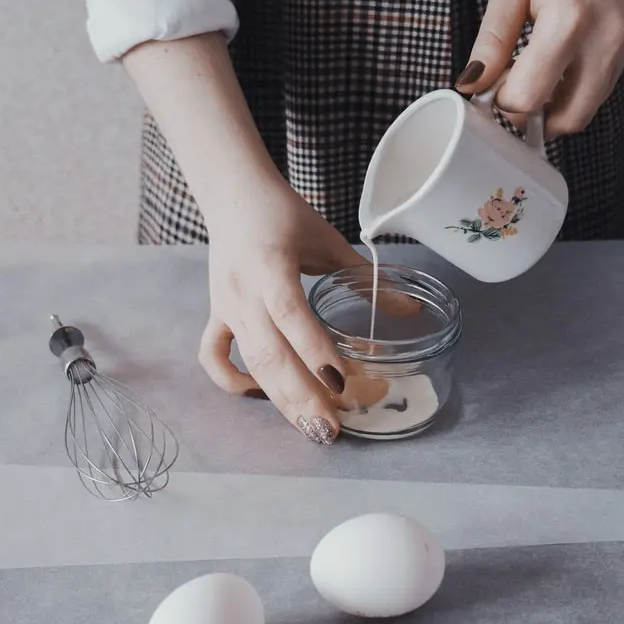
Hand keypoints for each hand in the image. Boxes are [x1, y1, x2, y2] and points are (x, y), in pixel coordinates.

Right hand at [199, 178, 364, 444]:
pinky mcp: (216, 313)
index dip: (315, 350)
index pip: (291, 314)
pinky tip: (260, 396)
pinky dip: (232, 380)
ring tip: (311, 427)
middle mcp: (244, 291)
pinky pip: (214, 355)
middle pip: (269, 352)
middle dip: (300, 395)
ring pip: (248, 361)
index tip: (342, 384)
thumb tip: (409, 312)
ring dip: (279, 398)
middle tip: (330, 429)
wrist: (233, 194)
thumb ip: (367, 279)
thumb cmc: (284, 214)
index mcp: (271, 266)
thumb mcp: (329, 242)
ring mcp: (226, 306)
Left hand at [456, 0, 623, 136]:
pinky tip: (558, 64)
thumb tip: (472, 86)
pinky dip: (576, 89)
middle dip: (533, 119)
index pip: (529, 98)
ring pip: (589, 109)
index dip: (502, 103)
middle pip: (567, 120)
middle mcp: (607, 37)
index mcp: (569, 19)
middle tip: (510, 97)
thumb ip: (491, 42)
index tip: (489, 92)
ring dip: (555, 107)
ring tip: (533, 76)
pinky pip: (603, 86)